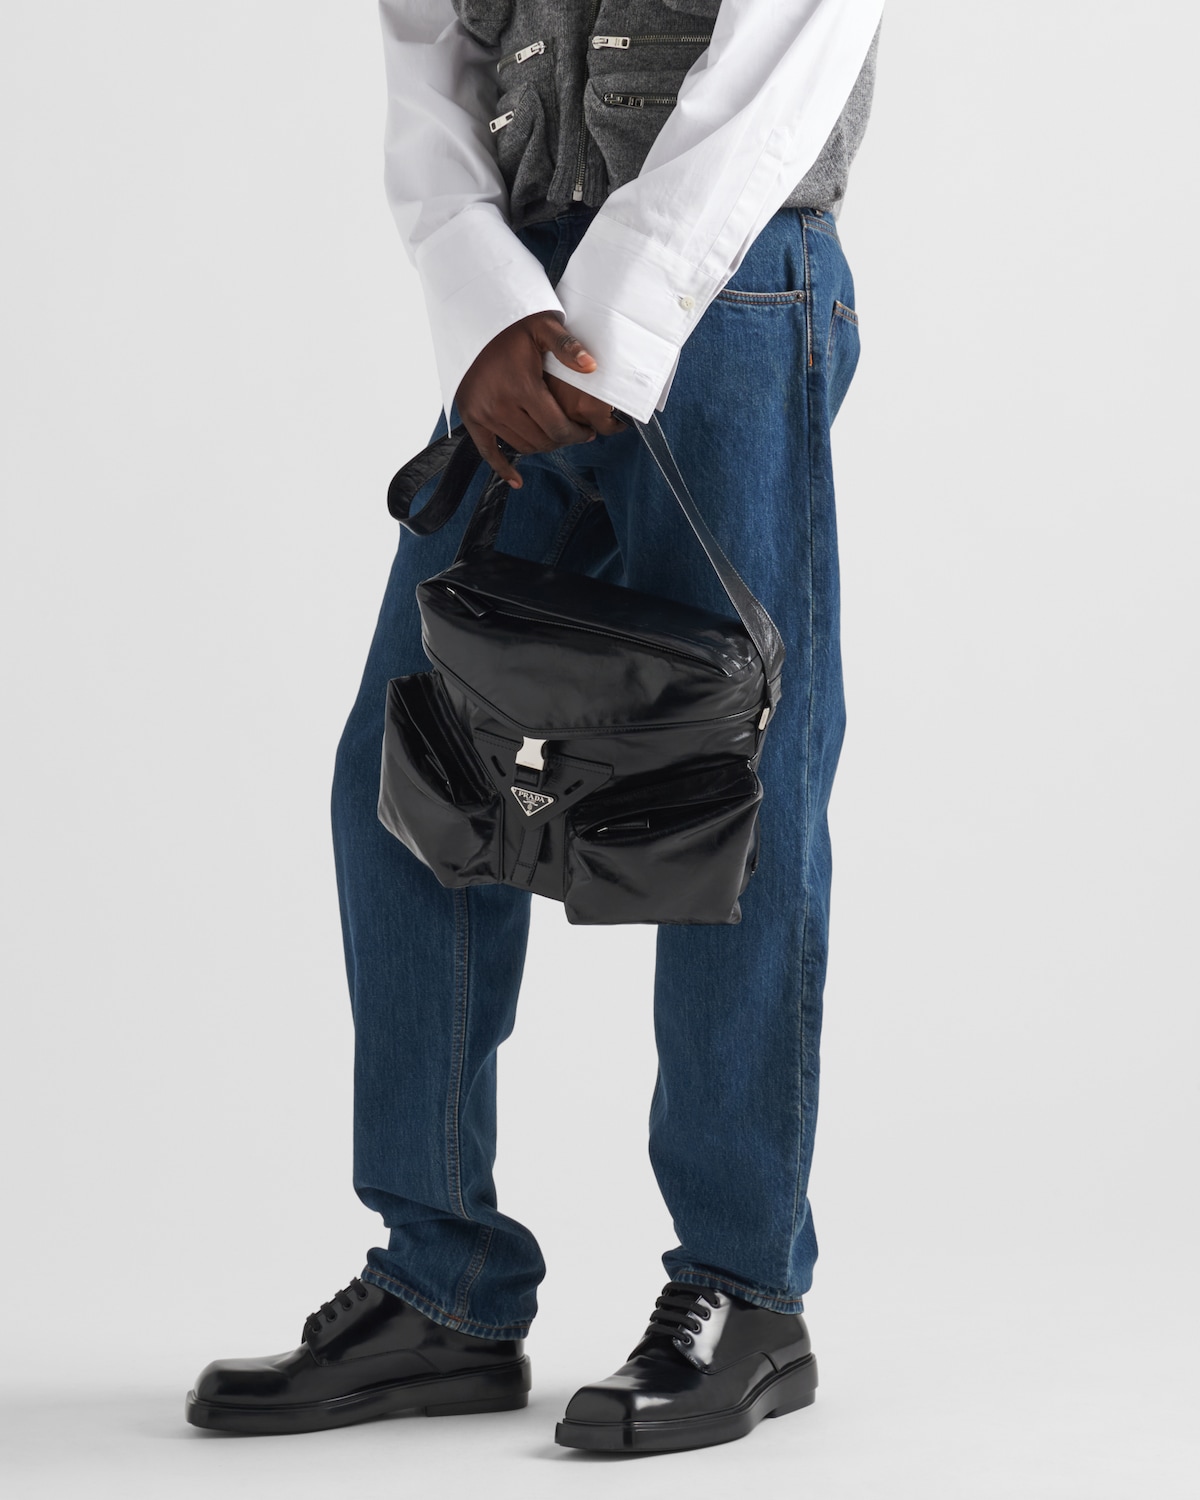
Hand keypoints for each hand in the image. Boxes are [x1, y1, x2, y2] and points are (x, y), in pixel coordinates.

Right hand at [455, 311, 626, 488]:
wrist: (472, 322)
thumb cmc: (512, 325)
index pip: (557, 428)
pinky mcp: (470, 417)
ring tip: (554, 435)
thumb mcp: (543, 326)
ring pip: (522, 447)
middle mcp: (500, 404)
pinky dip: (503, 468)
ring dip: (541, 446)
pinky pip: (488, 452)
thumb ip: (567, 347)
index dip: (577, 435)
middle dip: (562, 440)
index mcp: (522, 386)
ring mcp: (483, 413)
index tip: (588, 432)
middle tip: (573, 432)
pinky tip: (517, 481)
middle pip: (541, 441)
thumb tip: (592, 368)